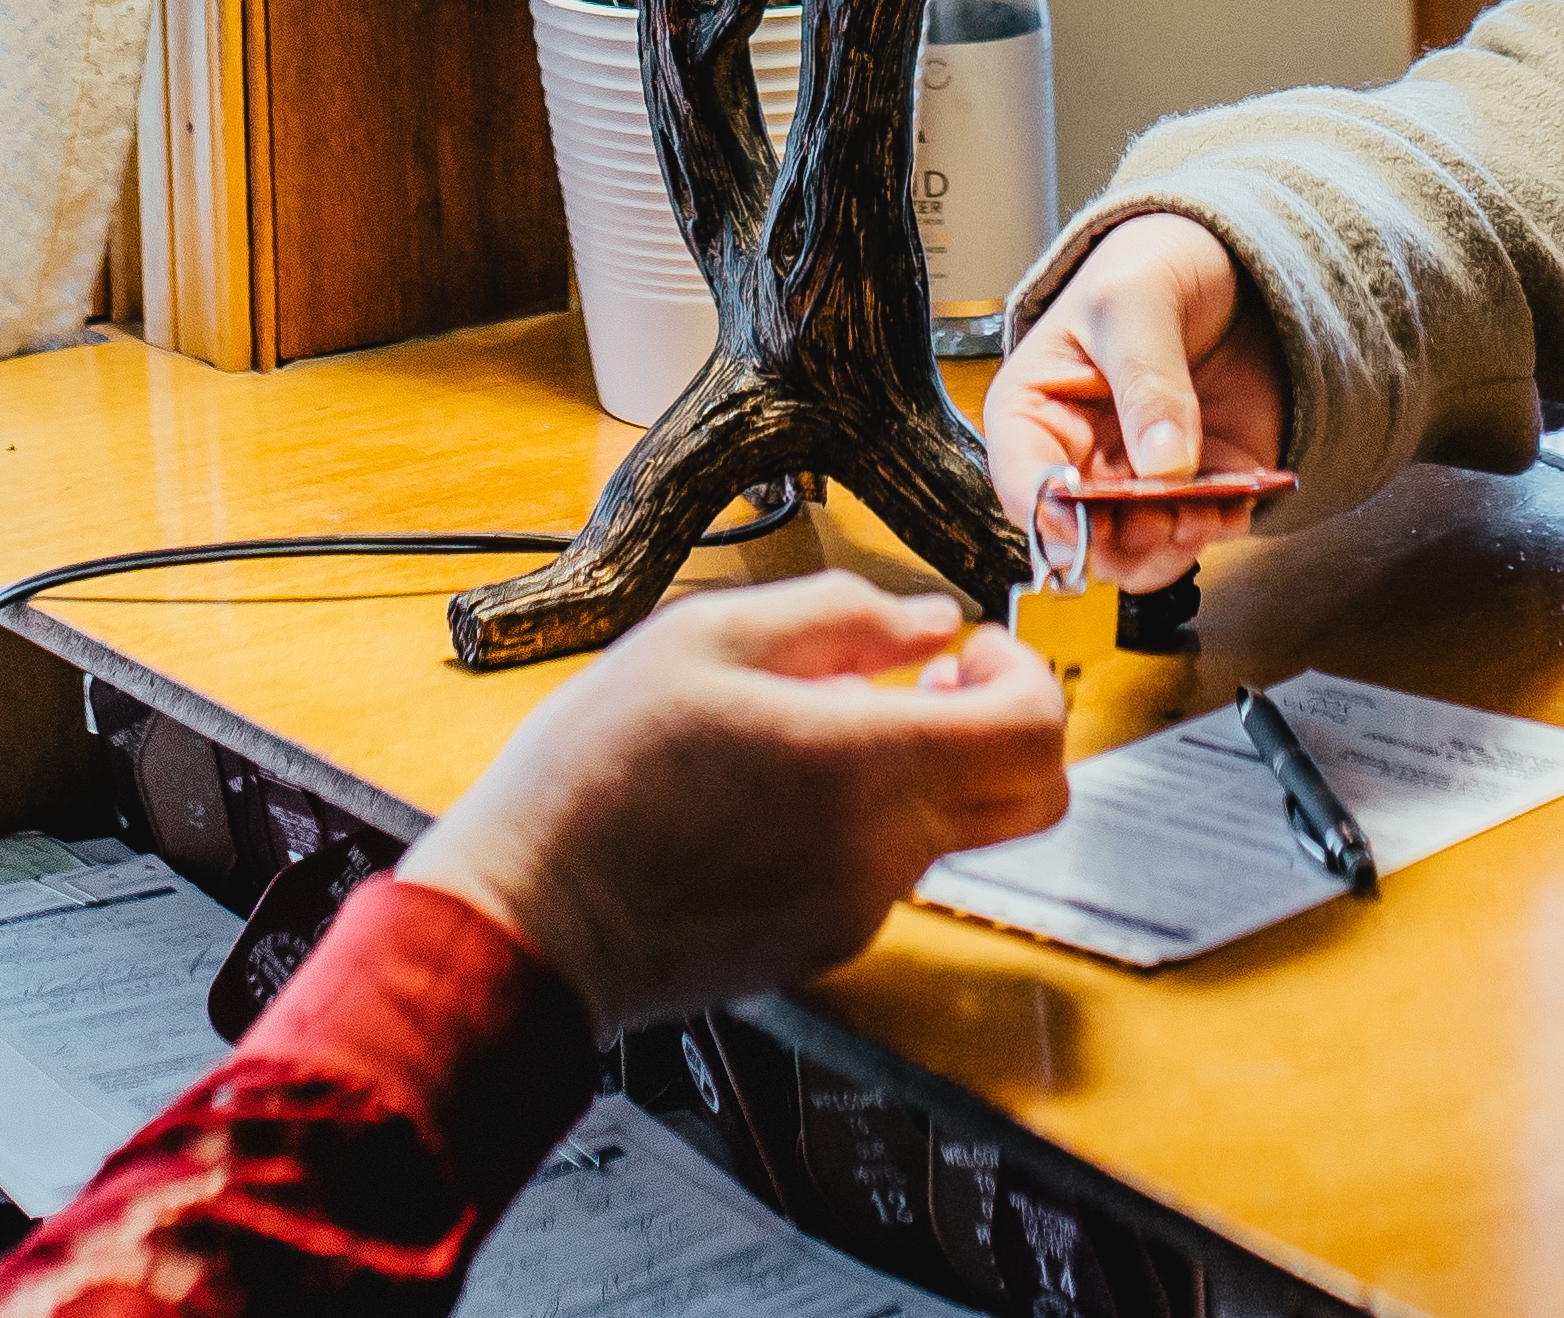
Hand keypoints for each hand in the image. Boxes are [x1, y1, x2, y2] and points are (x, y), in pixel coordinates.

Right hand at [398, 573, 1068, 1030]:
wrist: (528, 919)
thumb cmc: (594, 774)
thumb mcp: (703, 639)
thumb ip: (840, 617)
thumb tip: (932, 622)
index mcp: (865, 766)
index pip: (1035, 731)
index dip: (1024, 673)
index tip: (967, 651)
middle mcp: (884, 852)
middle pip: (1031, 799)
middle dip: (1006, 728)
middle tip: (930, 685)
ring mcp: (858, 910)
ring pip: (951, 829)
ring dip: (917, 769)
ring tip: (802, 727)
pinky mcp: (824, 946)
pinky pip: (884, 870)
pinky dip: (864, 821)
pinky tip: (771, 789)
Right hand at [982, 214, 1290, 590]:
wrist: (1227, 262)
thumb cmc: (1150, 266)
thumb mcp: (1134, 300)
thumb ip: (1146, 378)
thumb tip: (1163, 466)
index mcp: (1033, 410)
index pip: (1022, 482)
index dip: (1048, 513)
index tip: (1087, 521)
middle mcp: (1079, 458)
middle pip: (1083, 534)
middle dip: (1123, 537)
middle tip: (1163, 516)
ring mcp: (1139, 479)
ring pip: (1140, 551)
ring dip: (1175, 543)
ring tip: (1208, 510)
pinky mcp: (1197, 485)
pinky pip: (1202, 531)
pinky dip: (1222, 526)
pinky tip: (1239, 495)